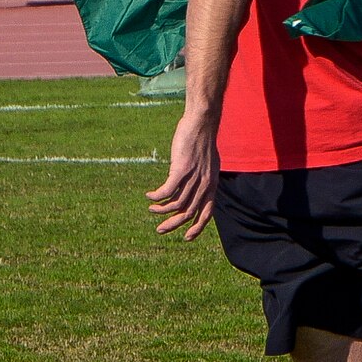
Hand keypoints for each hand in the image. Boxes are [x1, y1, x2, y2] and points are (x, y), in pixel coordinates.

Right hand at [146, 112, 220, 239]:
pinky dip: (156, 197)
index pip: (206, 214)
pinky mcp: (181, 170)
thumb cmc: (203, 142)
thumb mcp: (208, 164)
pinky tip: (149, 196)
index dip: (197, 228)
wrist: (202, 124)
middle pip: (188, 213)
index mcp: (212, 186)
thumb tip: (191, 188)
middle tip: (160, 230)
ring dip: (161, 210)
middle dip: (173, 225)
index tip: (186, 237)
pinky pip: (166, 191)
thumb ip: (202, 179)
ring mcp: (193, 178)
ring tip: (152, 208)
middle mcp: (204, 185)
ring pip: (175, 205)